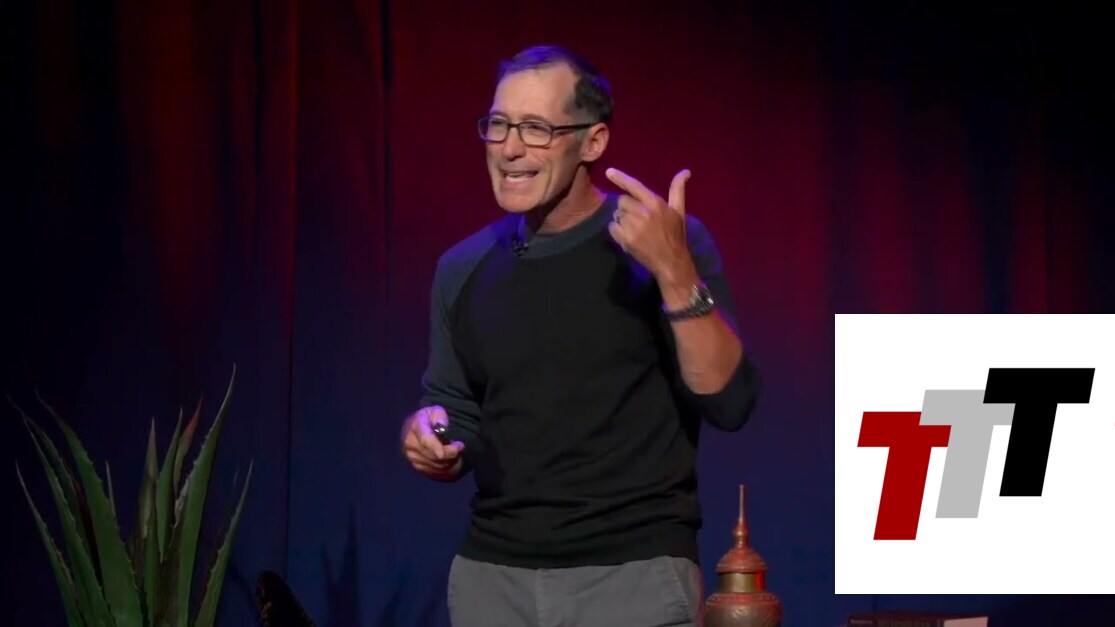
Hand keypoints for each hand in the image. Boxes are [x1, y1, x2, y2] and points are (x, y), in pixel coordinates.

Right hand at [401, 406, 464, 480]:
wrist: (415, 430)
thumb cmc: (429, 419)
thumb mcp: (436, 411)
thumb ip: (440, 417)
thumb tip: (443, 427)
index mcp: (415, 426)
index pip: (426, 440)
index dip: (439, 446)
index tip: (456, 449)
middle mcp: (410, 443)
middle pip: (433, 455)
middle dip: (450, 452)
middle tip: (460, 446)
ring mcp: (412, 457)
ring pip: (436, 464)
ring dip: (448, 460)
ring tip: (453, 450)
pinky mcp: (416, 466)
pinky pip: (435, 470)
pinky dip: (444, 465)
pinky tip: (447, 457)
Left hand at [605, 167, 696, 282]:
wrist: (671, 262)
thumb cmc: (675, 235)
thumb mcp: (679, 211)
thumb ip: (678, 190)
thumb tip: (686, 171)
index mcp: (656, 203)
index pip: (635, 186)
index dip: (621, 178)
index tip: (609, 172)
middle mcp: (644, 213)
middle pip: (621, 201)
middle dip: (626, 208)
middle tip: (636, 218)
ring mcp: (634, 227)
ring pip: (617, 215)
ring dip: (622, 220)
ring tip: (635, 229)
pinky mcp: (626, 239)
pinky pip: (612, 228)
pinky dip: (617, 231)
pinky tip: (628, 236)